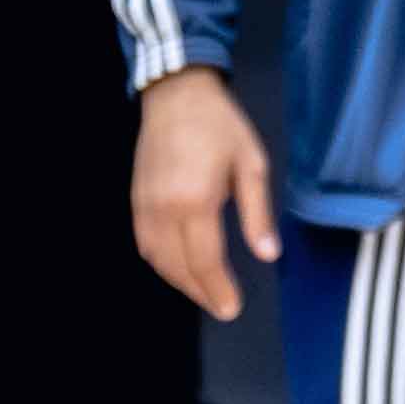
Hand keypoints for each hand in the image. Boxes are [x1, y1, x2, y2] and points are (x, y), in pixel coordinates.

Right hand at [129, 66, 277, 320]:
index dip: (218, 288)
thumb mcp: (252, 165)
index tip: (231, 308)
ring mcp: (144, 204)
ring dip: (179, 281)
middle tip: (222, 308)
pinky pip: (144, 242)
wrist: (176, 95)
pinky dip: (161, 262)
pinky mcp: (135, 199)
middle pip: (177, 265)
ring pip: (156, 258)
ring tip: (204, 293)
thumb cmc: (220, 126)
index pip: (204, 259)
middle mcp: (163, 208)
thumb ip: (257, 213)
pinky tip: (179, 268)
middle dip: (200, 291)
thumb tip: (268, 254)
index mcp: (194, 200)